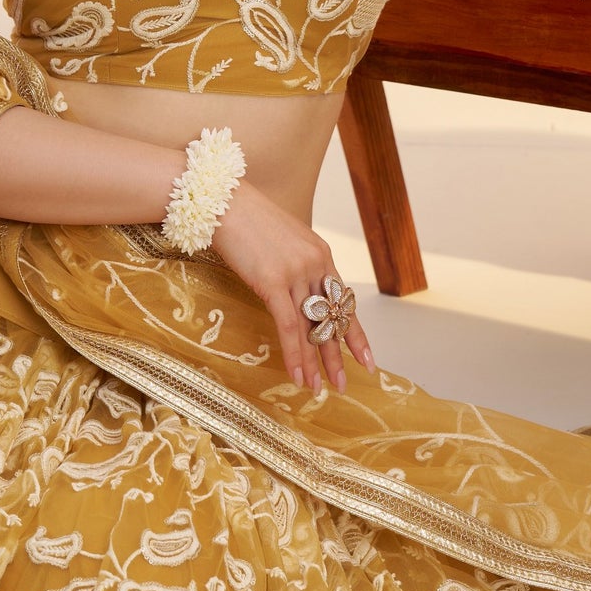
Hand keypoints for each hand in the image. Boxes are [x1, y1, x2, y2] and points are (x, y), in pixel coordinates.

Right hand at [213, 182, 376, 392]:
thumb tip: (296, 291)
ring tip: (319, 389)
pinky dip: (295, 354)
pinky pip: (289, 326)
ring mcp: (296, 273)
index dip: (355, 333)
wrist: (223, 201)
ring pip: (311, 328)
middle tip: (344, 384)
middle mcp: (315, 264)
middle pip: (331, 319)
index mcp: (321, 254)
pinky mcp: (273, 281)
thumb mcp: (282, 241)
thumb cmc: (247, 220)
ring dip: (315, 363)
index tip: (367, 359)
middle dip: (339, 355)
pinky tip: (297, 375)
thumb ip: (296, 265)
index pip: (344, 302)